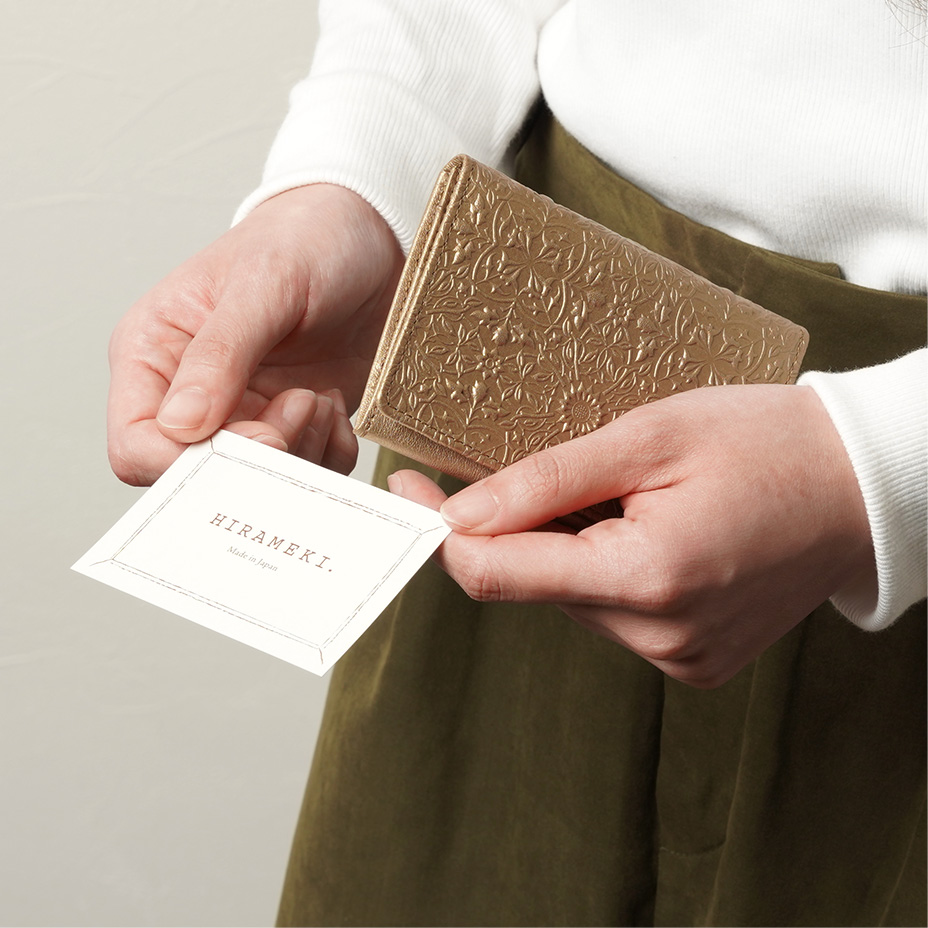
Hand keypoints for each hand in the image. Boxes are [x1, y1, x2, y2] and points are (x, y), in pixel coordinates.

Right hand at [107, 183, 403, 484]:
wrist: (372, 236)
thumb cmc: (305, 240)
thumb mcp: (262, 284)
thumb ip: (220, 355)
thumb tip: (181, 426)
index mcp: (155, 354)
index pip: (138, 444)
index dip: (189, 462)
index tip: (256, 438)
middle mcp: (194, 394)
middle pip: (202, 474)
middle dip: (259, 456)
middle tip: (301, 407)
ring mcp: (247, 413)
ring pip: (260, 480)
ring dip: (302, 450)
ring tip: (319, 397)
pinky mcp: (295, 425)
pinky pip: (309, 470)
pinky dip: (331, 451)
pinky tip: (336, 404)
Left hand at [389, 384, 875, 687]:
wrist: (859, 487)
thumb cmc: (764, 442)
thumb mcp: (648, 435)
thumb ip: (545, 481)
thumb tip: (457, 515)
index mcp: (648, 578)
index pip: (496, 574)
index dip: (437, 532)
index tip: (403, 489)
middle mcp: (659, 638)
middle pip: (530, 586)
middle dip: (511, 529)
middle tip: (517, 468)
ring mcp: (677, 657)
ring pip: (568, 600)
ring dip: (560, 548)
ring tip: (609, 492)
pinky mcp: (689, 659)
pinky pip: (609, 613)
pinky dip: (598, 569)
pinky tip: (635, 527)